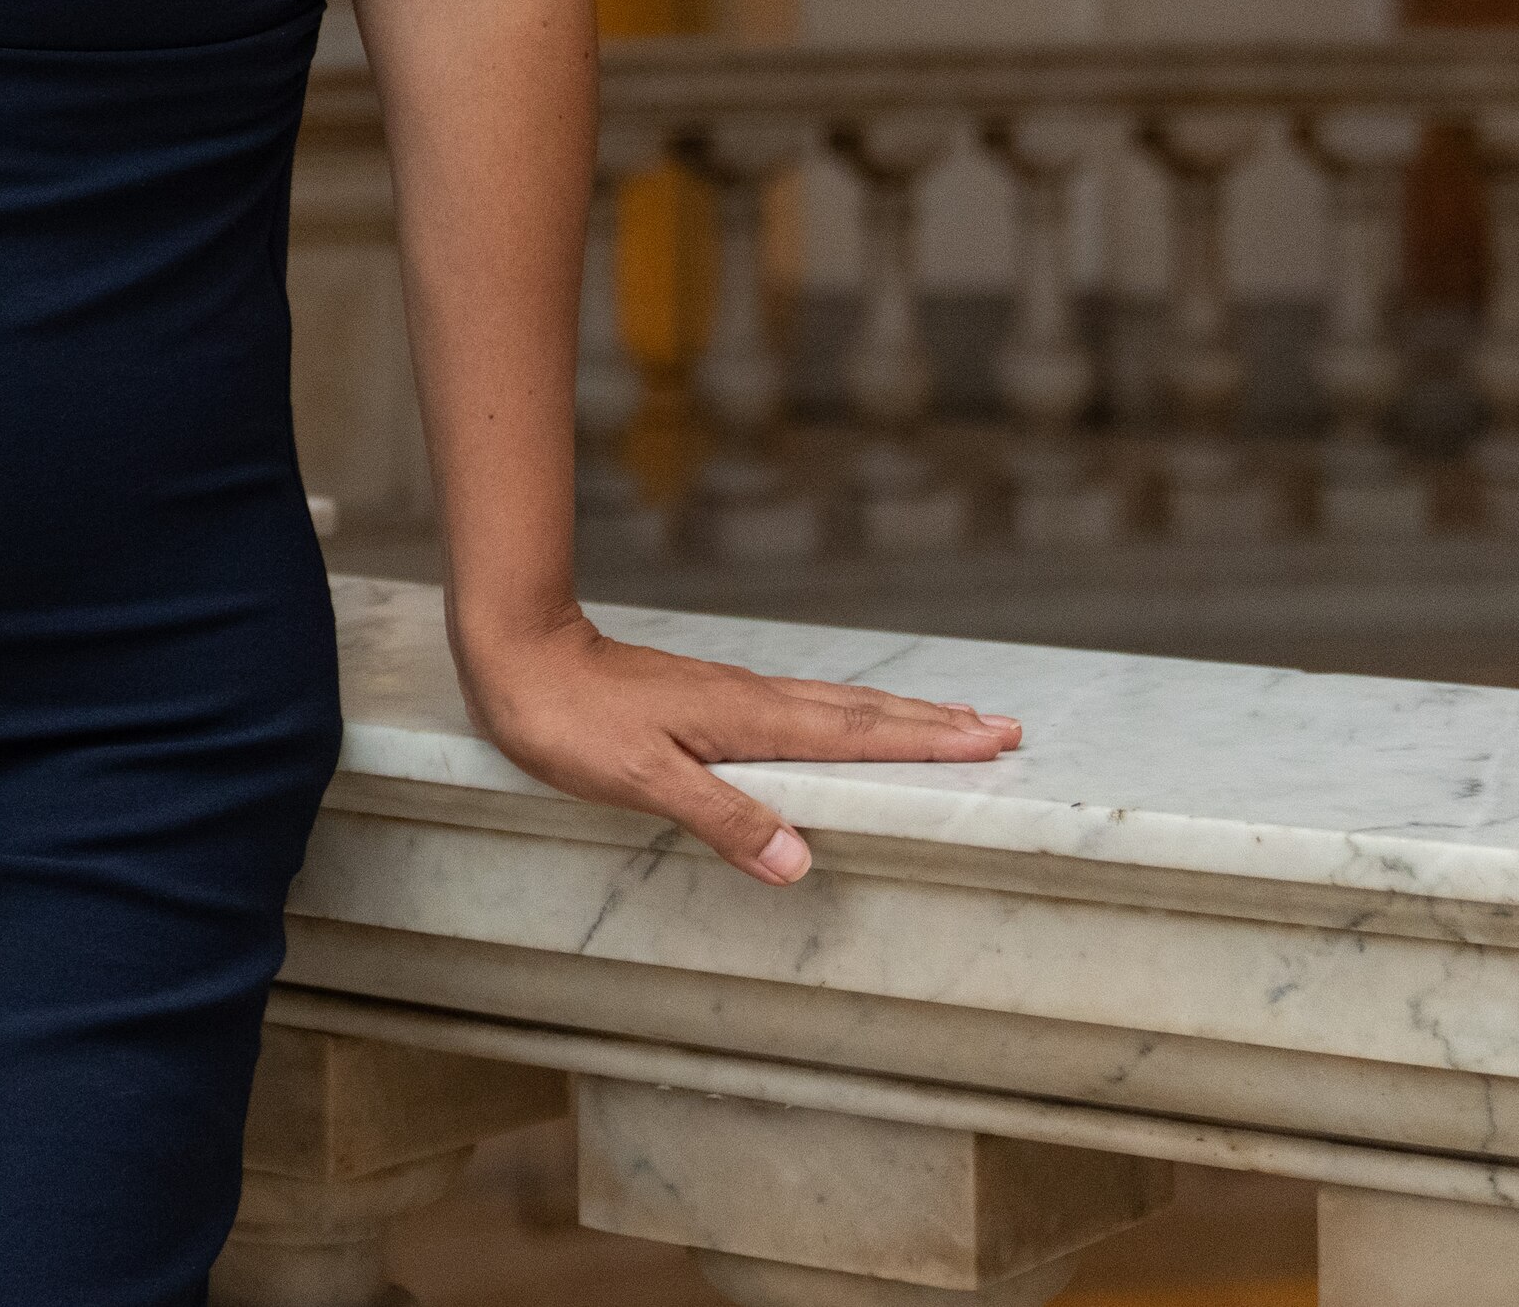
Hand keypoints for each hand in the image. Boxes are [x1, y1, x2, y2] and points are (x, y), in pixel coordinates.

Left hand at [454, 609, 1020, 884]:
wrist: (516, 656)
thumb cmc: (570, 721)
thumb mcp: (643, 779)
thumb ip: (723, 817)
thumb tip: (801, 862)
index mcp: (749, 721)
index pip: (857, 735)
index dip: (925, 741)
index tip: (991, 739)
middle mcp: (752, 702)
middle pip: (862, 712)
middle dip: (933, 723)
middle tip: (1002, 728)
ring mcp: (732, 698)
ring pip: (835, 707)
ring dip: (896, 716)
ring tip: (947, 720)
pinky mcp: (708, 701)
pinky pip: (801, 710)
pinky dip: (845, 716)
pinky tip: (841, 723)